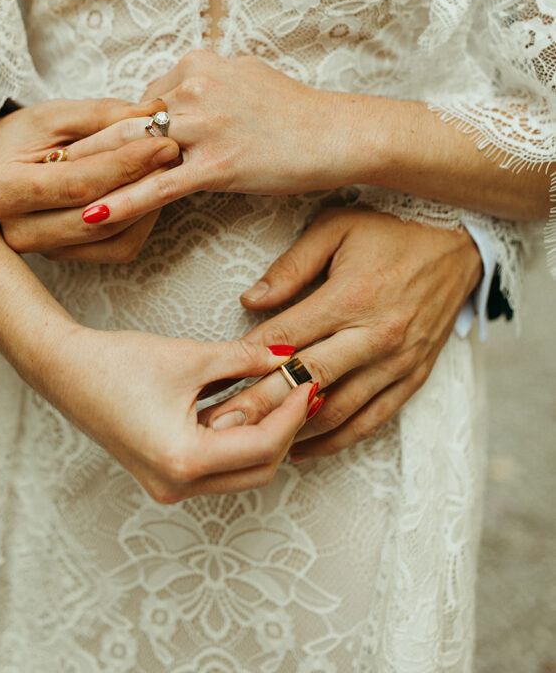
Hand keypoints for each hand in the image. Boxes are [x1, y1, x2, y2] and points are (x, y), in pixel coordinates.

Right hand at [0, 97, 179, 261]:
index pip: (77, 184)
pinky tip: (153, 190)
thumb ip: (103, 115)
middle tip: (175, 152)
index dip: (125, 164)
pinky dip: (143, 220)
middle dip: (142, 184)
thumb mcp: (55, 115)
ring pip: (113, 236)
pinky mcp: (68, 257)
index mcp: (3, 192)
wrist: (4, 163)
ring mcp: (44, 251)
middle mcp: (18, 231)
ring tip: (168, 167)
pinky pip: (119, 247)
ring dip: (148, 202)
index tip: (163, 141)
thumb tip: (154, 113)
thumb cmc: (26, 135)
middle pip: (97, 217)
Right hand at [47, 326, 313, 502]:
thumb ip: (245, 359)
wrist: (65, 370)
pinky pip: (216, 464)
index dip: (292, 414)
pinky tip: (247, 403)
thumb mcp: (190, 357)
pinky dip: (236, 438)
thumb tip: (287, 356)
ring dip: (262, 435)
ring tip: (278, 393)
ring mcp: (169, 485)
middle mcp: (177, 485)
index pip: (262, 447)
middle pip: (257, 469)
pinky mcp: (164, 473)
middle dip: (284, 430)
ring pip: (238, 470)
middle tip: (300, 391)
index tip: (307, 383)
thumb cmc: (118, 363)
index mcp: (184, 461)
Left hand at [76, 50, 371, 226]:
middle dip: (82, 150)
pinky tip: (90, 219)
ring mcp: (205, 124)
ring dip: (89, 178)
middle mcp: (195, 87)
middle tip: (40, 168)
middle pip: (125, 122)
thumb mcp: (247, 74)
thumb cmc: (297, 109)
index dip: (115, 131)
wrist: (341, 132)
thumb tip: (185, 83)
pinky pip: (159, 187)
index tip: (80, 149)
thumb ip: (209, 77)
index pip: (141, 99)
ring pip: (133, 153)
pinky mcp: (219, 163)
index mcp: (198, 63)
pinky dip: (122, 204)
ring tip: (47, 197)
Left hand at [200, 207, 482, 457]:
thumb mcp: (337, 226)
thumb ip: (291, 265)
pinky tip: (301, 448)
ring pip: (338, 411)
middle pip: (307, 382)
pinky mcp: (414, 377)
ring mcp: (398, 362)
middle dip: (260, 409)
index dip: (247, 364)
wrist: (461, 244)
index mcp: (351, 297)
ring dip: (294, 432)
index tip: (214, 384)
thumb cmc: (391, 231)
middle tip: (221, 429)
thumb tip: (250, 301)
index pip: (287, 339)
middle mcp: (376, 336)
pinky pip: (371, 420)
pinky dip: (336, 439)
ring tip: (252, 445)